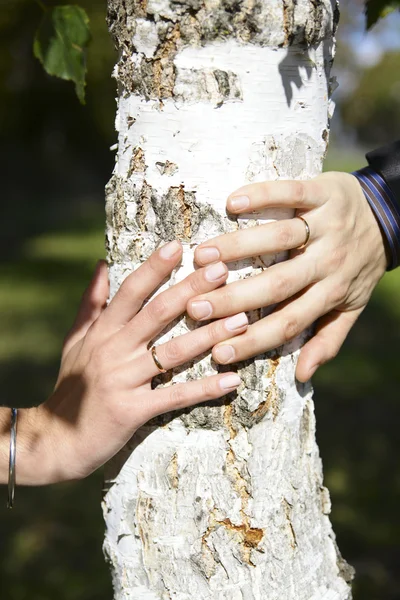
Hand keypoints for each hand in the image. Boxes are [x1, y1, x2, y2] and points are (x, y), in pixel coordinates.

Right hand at [17, 242, 246, 484]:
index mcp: (102, 331)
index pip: (131, 291)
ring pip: (173, 351)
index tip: (180, 245)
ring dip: (209, 335)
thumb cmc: (71, 387)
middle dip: (192, 290)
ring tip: (241, 320)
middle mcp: (114, 350)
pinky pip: (175, 396)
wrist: (56, 440)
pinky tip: (232, 379)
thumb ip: (91, 303)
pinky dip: (205, 388)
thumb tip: (102, 264)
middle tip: (222, 270)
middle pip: (158, 313)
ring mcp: (124, 380)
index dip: (155, 267)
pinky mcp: (133, 410)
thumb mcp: (76, 340)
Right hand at [187, 173, 387, 381]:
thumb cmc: (362, 266)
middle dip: (234, 298)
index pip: (288, 323)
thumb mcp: (351, 307)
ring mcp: (326, 226)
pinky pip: (292, 193)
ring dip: (239, 246)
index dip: (254, 341)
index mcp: (330, 293)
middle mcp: (327, 262)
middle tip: (196, 307)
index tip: (218, 352)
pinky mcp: (323, 193)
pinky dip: (263, 195)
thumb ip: (328, 339)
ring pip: (279, 238)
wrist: (391, 217)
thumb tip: (303, 376)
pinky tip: (232, 202)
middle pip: (277, 284)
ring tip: (202, 256)